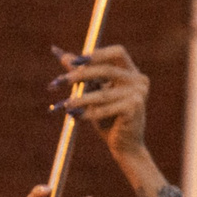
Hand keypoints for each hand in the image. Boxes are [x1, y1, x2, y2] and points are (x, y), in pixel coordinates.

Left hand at [51, 45, 155, 181]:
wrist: (124, 144)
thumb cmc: (107, 117)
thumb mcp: (92, 90)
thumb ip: (78, 71)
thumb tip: (57, 51)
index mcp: (132, 72)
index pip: (117, 52)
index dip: (97, 54)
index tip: (75, 61)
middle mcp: (139, 80)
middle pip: (107, 70)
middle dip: (81, 75)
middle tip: (61, 81)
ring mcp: (139, 94)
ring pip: (102, 94)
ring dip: (80, 99)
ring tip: (64, 105)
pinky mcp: (134, 108)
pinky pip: (105, 109)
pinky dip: (88, 114)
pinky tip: (76, 116)